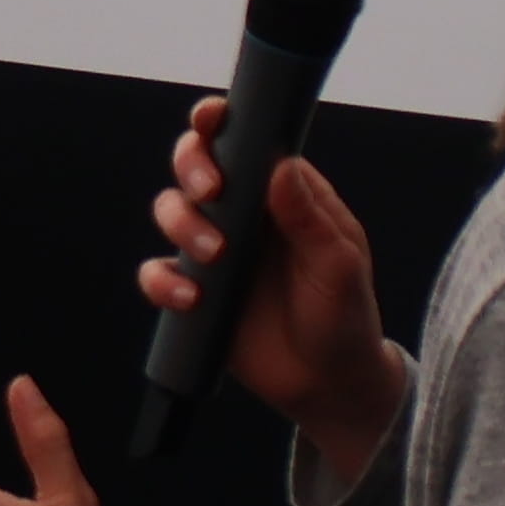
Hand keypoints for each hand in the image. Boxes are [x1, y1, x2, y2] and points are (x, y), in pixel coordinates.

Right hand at [139, 97, 395, 471]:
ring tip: (213, 255)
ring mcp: (216, 251)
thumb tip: (281, 166)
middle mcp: (245, 213)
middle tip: (210, 192)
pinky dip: (163, 281)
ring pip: (170, 211)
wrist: (328, 385)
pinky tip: (189, 298)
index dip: (218, 121)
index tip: (209, 121)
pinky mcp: (195, 293)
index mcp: (284, 193)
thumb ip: (309, 218)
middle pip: (196, 165)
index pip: (245, 141)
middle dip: (191, 166)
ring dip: (181, 223)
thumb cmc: (345, 317)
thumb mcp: (339, 266)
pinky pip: (159, 273)